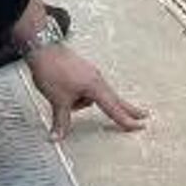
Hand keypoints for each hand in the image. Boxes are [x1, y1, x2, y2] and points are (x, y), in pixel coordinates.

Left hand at [24, 42, 147, 141]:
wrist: (42, 47)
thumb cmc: (52, 69)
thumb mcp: (58, 100)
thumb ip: (61, 120)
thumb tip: (58, 137)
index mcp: (94, 86)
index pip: (113, 107)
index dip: (125, 119)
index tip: (138, 126)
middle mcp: (96, 79)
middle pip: (114, 98)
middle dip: (127, 109)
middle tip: (143, 115)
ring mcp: (90, 73)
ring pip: (93, 95)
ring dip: (80, 103)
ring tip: (61, 98)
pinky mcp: (83, 71)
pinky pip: (86, 88)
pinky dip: (79, 95)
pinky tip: (64, 91)